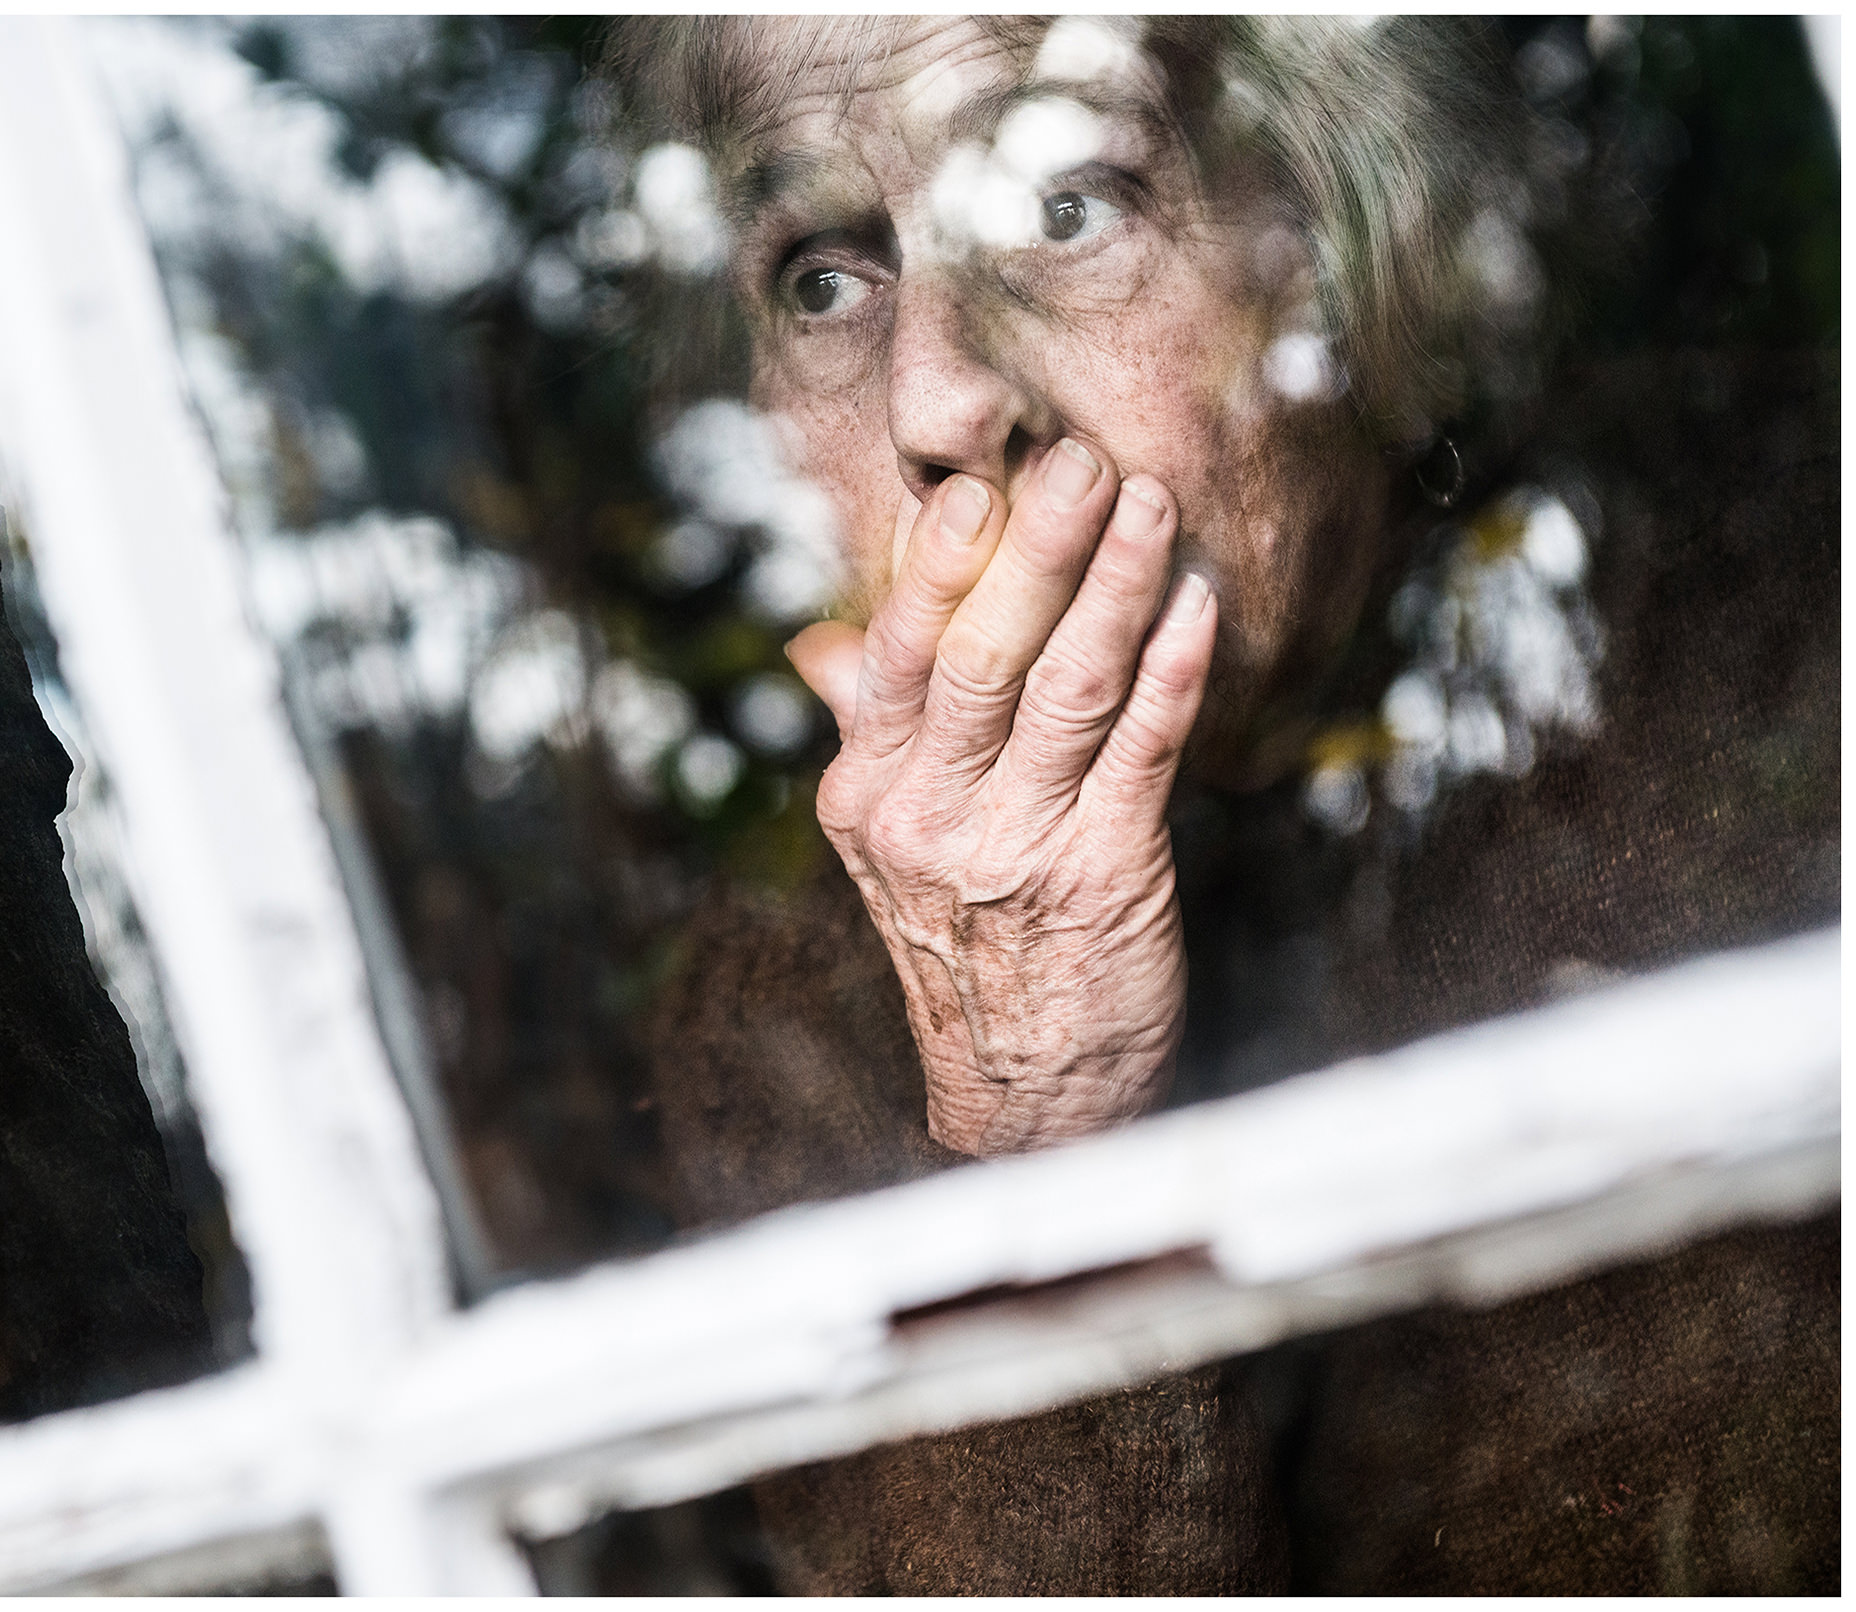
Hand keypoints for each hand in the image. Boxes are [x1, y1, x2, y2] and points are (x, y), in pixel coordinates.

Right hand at [785, 438, 1217, 1155]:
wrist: (1025, 1090)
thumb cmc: (964, 943)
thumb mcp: (887, 844)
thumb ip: (864, 734)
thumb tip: (821, 644)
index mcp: (869, 793)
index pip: (899, 656)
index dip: (937, 566)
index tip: (973, 485)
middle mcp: (932, 816)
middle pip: (983, 656)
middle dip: (1039, 551)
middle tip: (1083, 462)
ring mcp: (1018, 846)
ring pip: (1070, 690)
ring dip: (1118, 587)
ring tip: (1152, 505)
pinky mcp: (1107, 873)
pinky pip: (1145, 749)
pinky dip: (1175, 668)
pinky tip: (1198, 602)